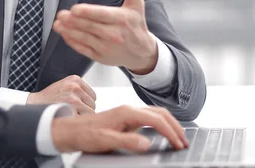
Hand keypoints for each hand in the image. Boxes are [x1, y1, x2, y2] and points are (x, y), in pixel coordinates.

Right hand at [27, 75, 95, 114]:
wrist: (33, 106)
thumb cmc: (48, 100)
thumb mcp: (64, 86)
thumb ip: (79, 89)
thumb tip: (95, 101)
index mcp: (75, 79)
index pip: (93, 96)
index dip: (85, 104)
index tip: (75, 106)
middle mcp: (75, 86)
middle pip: (93, 105)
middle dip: (84, 111)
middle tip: (70, 112)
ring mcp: (73, 98)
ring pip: (90, 114)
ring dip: (81, 117)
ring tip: (68, 115)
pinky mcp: (70, 110)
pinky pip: (83, 120)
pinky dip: (77, 123)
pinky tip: (67, 120)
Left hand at [51, 105, 188, 152]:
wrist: (70, 130)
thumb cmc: (85, 134)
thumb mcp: (105, 141)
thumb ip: (127, 142)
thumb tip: (146, 144)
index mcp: (127, 112)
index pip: (157, 120)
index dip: (171, 132)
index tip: (179, 145)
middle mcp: (129, 109)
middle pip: (160, 113)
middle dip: (175, 126)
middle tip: (184, 142)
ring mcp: (127, 113)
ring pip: (155, 114)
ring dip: (169, 124)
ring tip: (178, 138)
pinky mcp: (125, 118)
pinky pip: (148, 118)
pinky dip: (160, 124)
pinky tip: (162, 133)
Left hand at [53, 0, 157, 73]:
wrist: (142, 53)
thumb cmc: (136, 25)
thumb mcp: (136, 5)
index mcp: (121, 20)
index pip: (102, 15)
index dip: (87, 12)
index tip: (74, 9)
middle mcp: (114, 34)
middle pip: (90, 27)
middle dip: (74, 21)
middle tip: (61, 14)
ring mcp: (106, 47)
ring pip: (85, 39)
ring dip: (69, 31)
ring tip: (57, 24)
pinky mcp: (100, 57)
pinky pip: (84, 49)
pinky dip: (73, 42)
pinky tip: (64, 35)